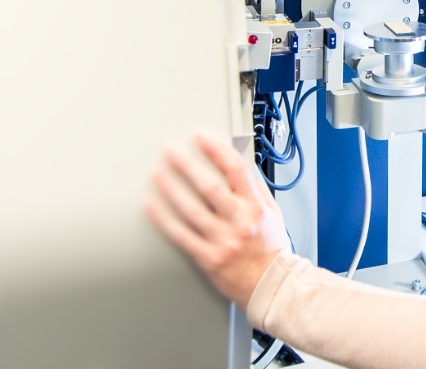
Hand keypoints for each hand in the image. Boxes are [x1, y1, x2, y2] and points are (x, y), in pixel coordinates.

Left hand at [146, 132, 286, 306]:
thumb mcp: (273, 214)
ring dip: (171, 190)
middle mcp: (239, 222)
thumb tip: (239, 166)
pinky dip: (165, 221)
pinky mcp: (208, 258)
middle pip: (209, 187)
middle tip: (170, 152)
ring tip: (157, 175)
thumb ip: (256, 190)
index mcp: (255, 207)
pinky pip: (182, 236)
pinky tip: (152, 209)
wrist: (272, 287)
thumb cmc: (271, 251)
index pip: (236, 169)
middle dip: (187, 166)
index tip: (200, 137)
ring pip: (192, 210)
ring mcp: (223, 241)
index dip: (216, 149)